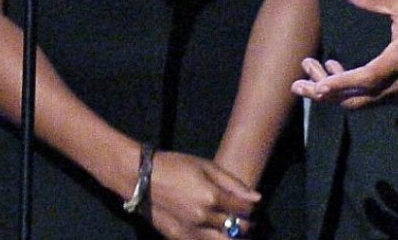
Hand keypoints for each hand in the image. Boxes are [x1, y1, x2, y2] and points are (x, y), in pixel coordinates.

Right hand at [144, 149, 260, 239]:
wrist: (140, 178)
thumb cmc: (174, 166)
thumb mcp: (205, 166)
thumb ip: (233, 183)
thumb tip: (257, 198)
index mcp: (212, 197)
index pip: (245, 210)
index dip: (252, 208)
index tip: (250, 205)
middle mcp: (204, 218)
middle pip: (238, 230)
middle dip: (247, 226)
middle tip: (247, 221)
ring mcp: (191, 231)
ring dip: (232, 238)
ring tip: (232, 231)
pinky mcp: (179, 238)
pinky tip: (213, 234)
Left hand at [290, 0, 397, 108]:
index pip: (367, 78)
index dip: (341, 84)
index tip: (317, 85)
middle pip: (357, 99)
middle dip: (324, 94)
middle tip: (296, 84)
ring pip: (362, 103)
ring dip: (334, 92)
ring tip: (311, 72)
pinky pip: (371, 100)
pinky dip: (349, 92)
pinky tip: (335, 74)